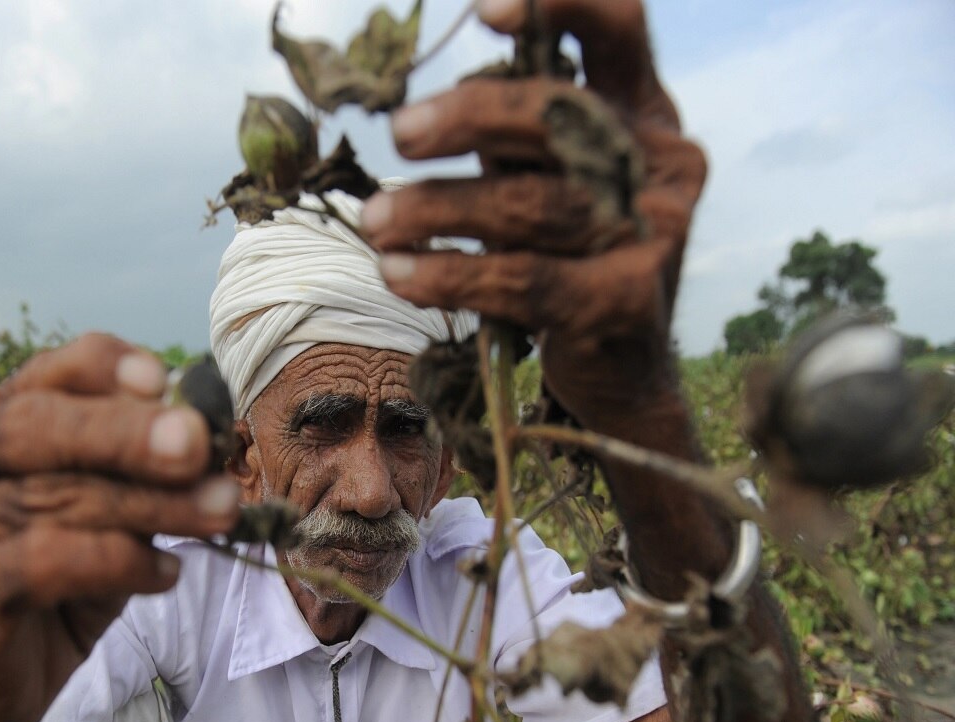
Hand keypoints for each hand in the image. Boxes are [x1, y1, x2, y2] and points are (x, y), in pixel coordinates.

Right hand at [0, 334, 239, 721]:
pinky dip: (121, 562)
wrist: (6, 681)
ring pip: (59, 496)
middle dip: (130, 434)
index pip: (46, 375)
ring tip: (221, 512)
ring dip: (154, 504)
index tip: (164, 378)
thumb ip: (143, 470)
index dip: (103, 369)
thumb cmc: (65, 577)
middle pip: (40, 426)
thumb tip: (205, 435)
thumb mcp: (113, 510)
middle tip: (198, 444)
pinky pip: (49, 560)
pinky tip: (165, 572)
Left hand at [361, 0, 705, 428]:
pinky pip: (525, 280)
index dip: (561, 4)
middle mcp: (661, 161)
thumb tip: (423, 117)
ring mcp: (654, 232)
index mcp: (644, 111)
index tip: (484, 15)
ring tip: (377, 223)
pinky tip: (402, 276)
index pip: (620, 28)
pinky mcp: (628, 299)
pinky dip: (452, 276)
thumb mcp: (551, 183)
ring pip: (530, 205)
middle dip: (467, 119)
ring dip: (438, 210)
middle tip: (400, 135)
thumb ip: (512, 141)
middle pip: (558, 116)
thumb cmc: (569, 258)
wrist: (621, 370)